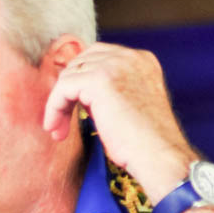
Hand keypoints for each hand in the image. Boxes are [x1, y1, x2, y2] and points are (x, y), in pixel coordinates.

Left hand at [43, 42, 195, 202]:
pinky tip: (55, 128)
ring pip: (69, 76)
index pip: (98, 58)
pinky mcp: (98, 79)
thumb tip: (76, 91)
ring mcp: (115, 65)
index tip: (74, 110)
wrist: (158, 156)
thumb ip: (108, 91)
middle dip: (67, 92)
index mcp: (141, 60)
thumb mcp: (128, 106)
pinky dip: (54, 108)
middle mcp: (129, 56)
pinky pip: (63, 88)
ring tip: (59, 130)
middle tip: (62, 123)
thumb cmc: (145, 142)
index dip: (81, 82)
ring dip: (59, 103)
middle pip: (81, 62)